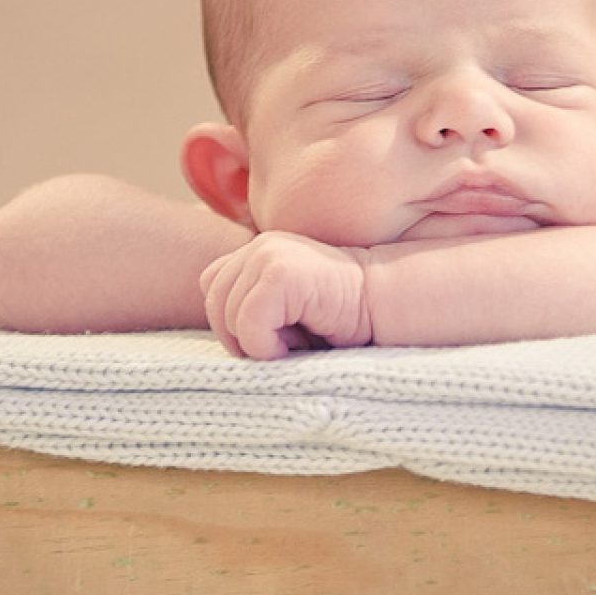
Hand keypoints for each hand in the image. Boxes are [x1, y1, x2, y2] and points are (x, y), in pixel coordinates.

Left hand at [198, 230, 372, 359]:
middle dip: (242, 338)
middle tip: (283, 344)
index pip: (211, 287)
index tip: (272, 333)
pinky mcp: (280, 273)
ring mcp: (267, 255)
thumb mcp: (285, 310)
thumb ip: (251, 308)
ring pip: (230, 319)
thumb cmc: (338, 317)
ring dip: (260, 344)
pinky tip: (298, 342)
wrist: (383, 303)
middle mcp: (258, 246)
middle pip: (215, 305)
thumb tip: (223, 338)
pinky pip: (249, 325)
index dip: (233, 321)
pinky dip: (267, 347)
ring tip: (296, 340)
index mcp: (256, 251)